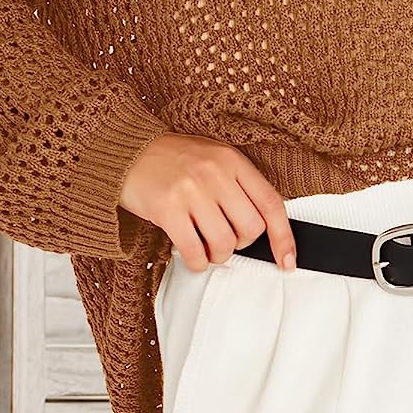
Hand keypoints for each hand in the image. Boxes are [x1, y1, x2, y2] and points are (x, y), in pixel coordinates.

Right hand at [119, 132, 296, 273]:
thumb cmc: (171, 159)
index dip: (284, 237)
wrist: (125, 150)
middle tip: (225, 239)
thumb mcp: (213, 159)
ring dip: (216, 256)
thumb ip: (237, 185)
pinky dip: (197, 262)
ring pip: (224, 244)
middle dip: (240, 244)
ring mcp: (191, 190)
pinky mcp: (167, 209)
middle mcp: (215, 173)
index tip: (287, 260)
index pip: (271, 203)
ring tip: (205, 246)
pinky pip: (194, 252)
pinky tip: (191, 254)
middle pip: (250, 229)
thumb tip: (262, 227)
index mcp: (232, 160)